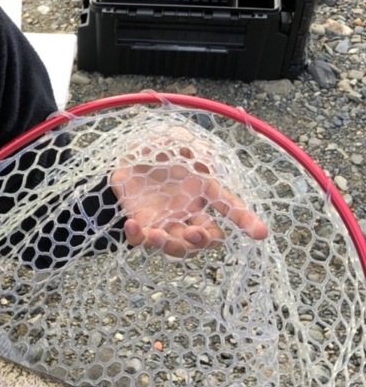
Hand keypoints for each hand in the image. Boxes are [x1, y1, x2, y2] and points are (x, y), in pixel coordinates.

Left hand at [110, 127, 267, 257]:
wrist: (126, 156)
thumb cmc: (158, 148)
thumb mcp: (176, 141)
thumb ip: (192, 149)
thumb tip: (203, 162)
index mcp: (204, 189)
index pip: (230, 207)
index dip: (246, 220)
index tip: (260, 233)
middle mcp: (189, 210)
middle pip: (206, 238)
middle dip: (203, 240)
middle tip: (193, 232)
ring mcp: (167, 220)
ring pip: (177, 246)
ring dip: (170, 245)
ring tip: (155, 234)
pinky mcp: (143, 224)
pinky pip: (142, 241)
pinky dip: (138, 238)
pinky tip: (132, 225)